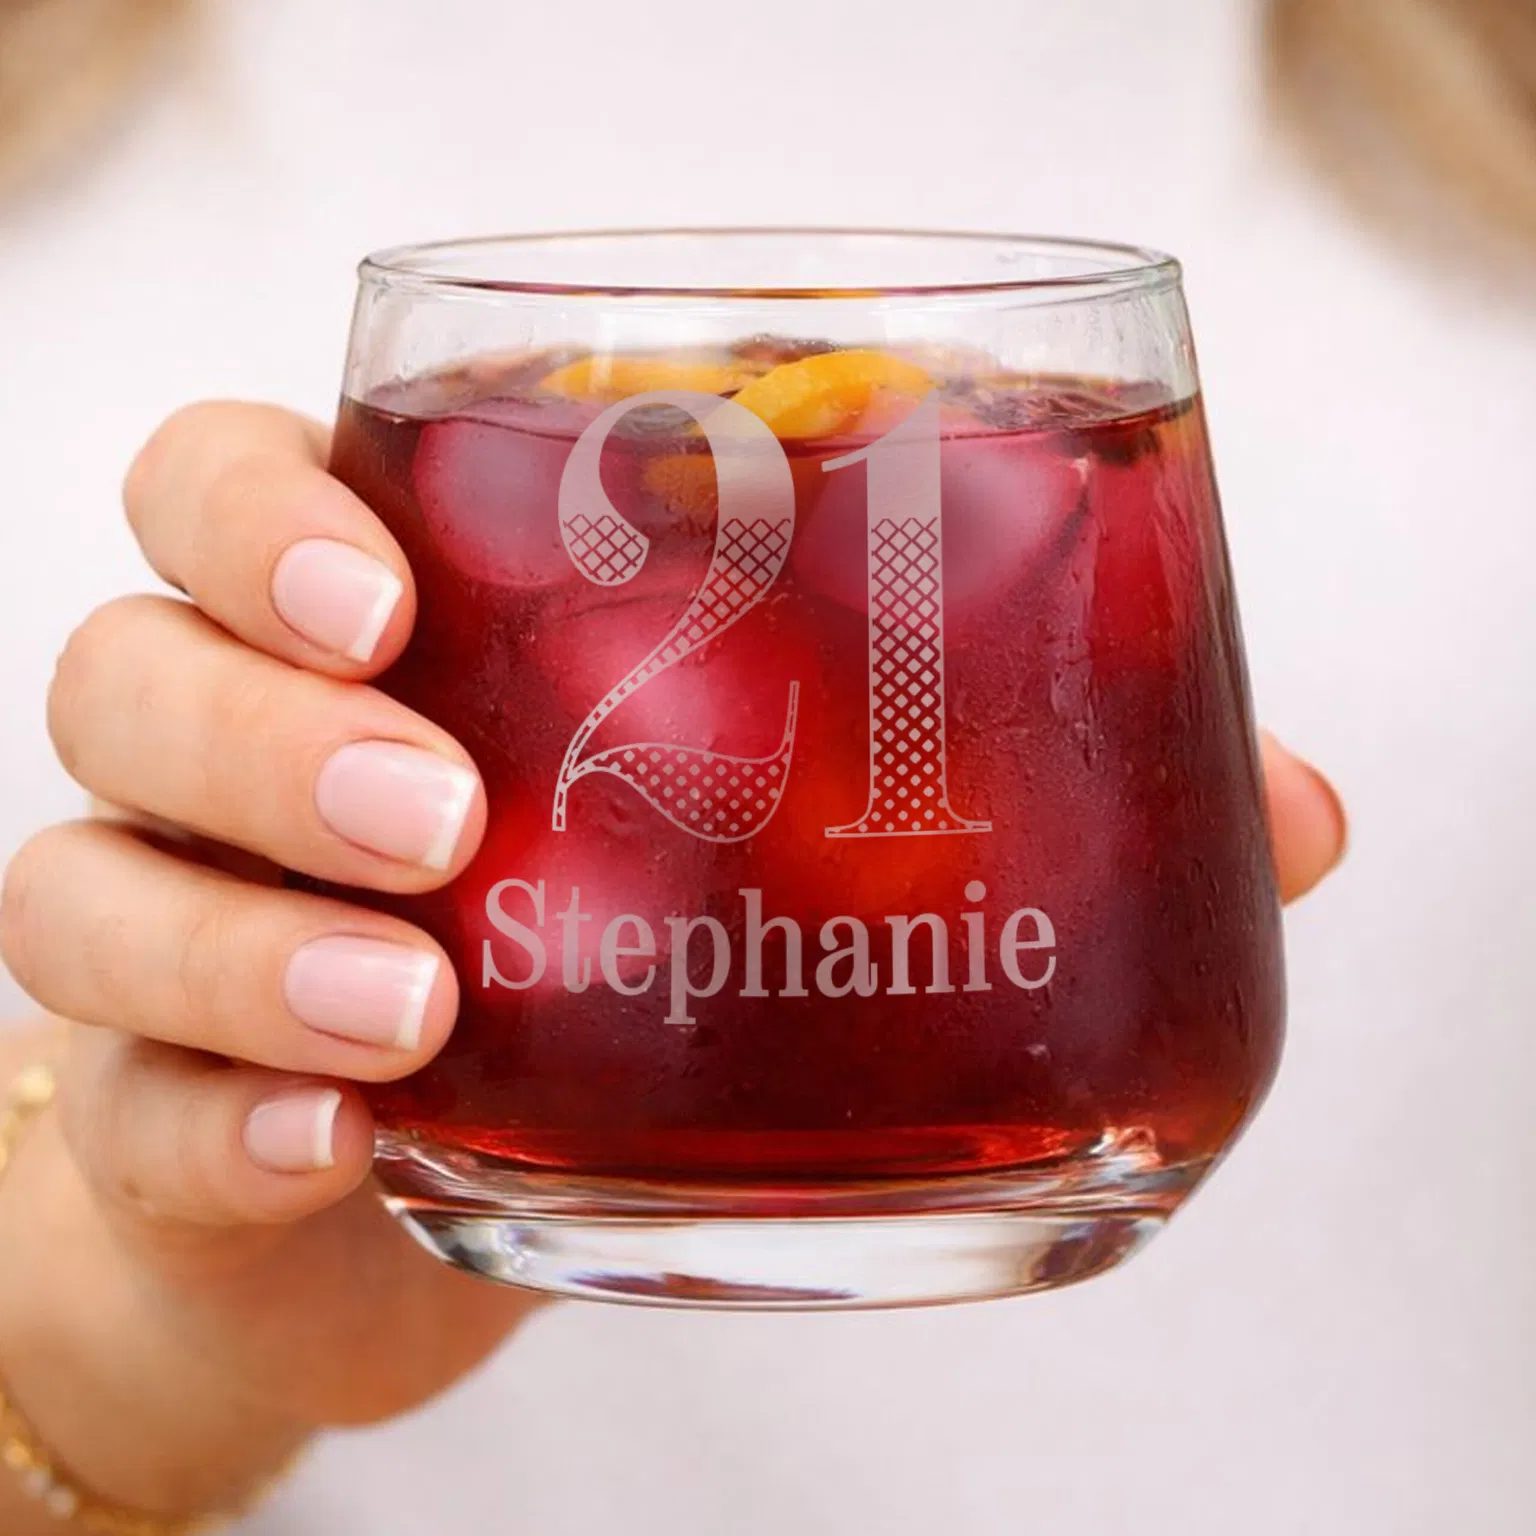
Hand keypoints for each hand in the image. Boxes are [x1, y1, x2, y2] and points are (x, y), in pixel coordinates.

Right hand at [0, 401, 1346, 1521]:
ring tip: (415, 991)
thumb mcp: (790, 846)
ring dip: (239, 930)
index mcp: (369, 637)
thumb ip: (1026, 799)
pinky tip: (341, 1130)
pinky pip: (132, 1104)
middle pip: (123, 666)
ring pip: (86, 880)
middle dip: (251, 716)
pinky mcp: (168, 1126)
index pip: (225, 489)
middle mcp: (232, 767)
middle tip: (433, 797)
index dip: (263, 511)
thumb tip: (1298, 810)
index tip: (391, 581)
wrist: (442, 1202)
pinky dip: (224, 1110)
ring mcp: (180, 945)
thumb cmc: (631, 967)